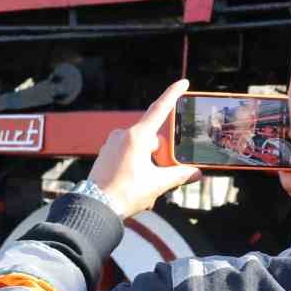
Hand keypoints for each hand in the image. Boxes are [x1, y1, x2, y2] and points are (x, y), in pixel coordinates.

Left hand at [89, 80, 202, 218]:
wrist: (95, 207)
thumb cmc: (124, 194)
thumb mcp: (157, 184)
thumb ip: (179, 175)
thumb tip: (196, 173)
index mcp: (136, 137)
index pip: (159, 110)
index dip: (173, 95)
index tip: (183, 83)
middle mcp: (122, 135)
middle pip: (153, 139)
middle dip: (162, 156)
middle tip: (162, 176)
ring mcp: (112, 143)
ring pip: (141, 148)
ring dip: (149, 163)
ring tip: (145, 185)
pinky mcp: (106, 153)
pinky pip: (128, 153)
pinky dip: (137, 165)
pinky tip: (134, 183)